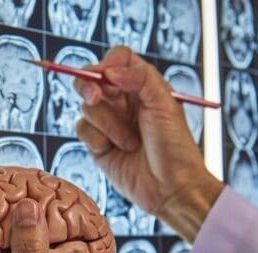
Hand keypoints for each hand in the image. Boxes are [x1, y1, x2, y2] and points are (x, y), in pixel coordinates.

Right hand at [74, 46, 223, 241]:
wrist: (171, 188)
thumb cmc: (175, 147)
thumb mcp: (165, 104)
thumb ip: (139, 77)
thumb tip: (109, 70)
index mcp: (143, 86)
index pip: (118, 59)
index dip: (108, 63)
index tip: (106, 75)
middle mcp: (124, 101)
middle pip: (92, 79)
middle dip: (89, 87)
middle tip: (95, 97)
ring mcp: (109, 122)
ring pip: (86, 107)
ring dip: (107, 124)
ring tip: (130, 141)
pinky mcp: (97, 143)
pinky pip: (82, 129)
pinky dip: (97, 139)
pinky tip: (115, 150)